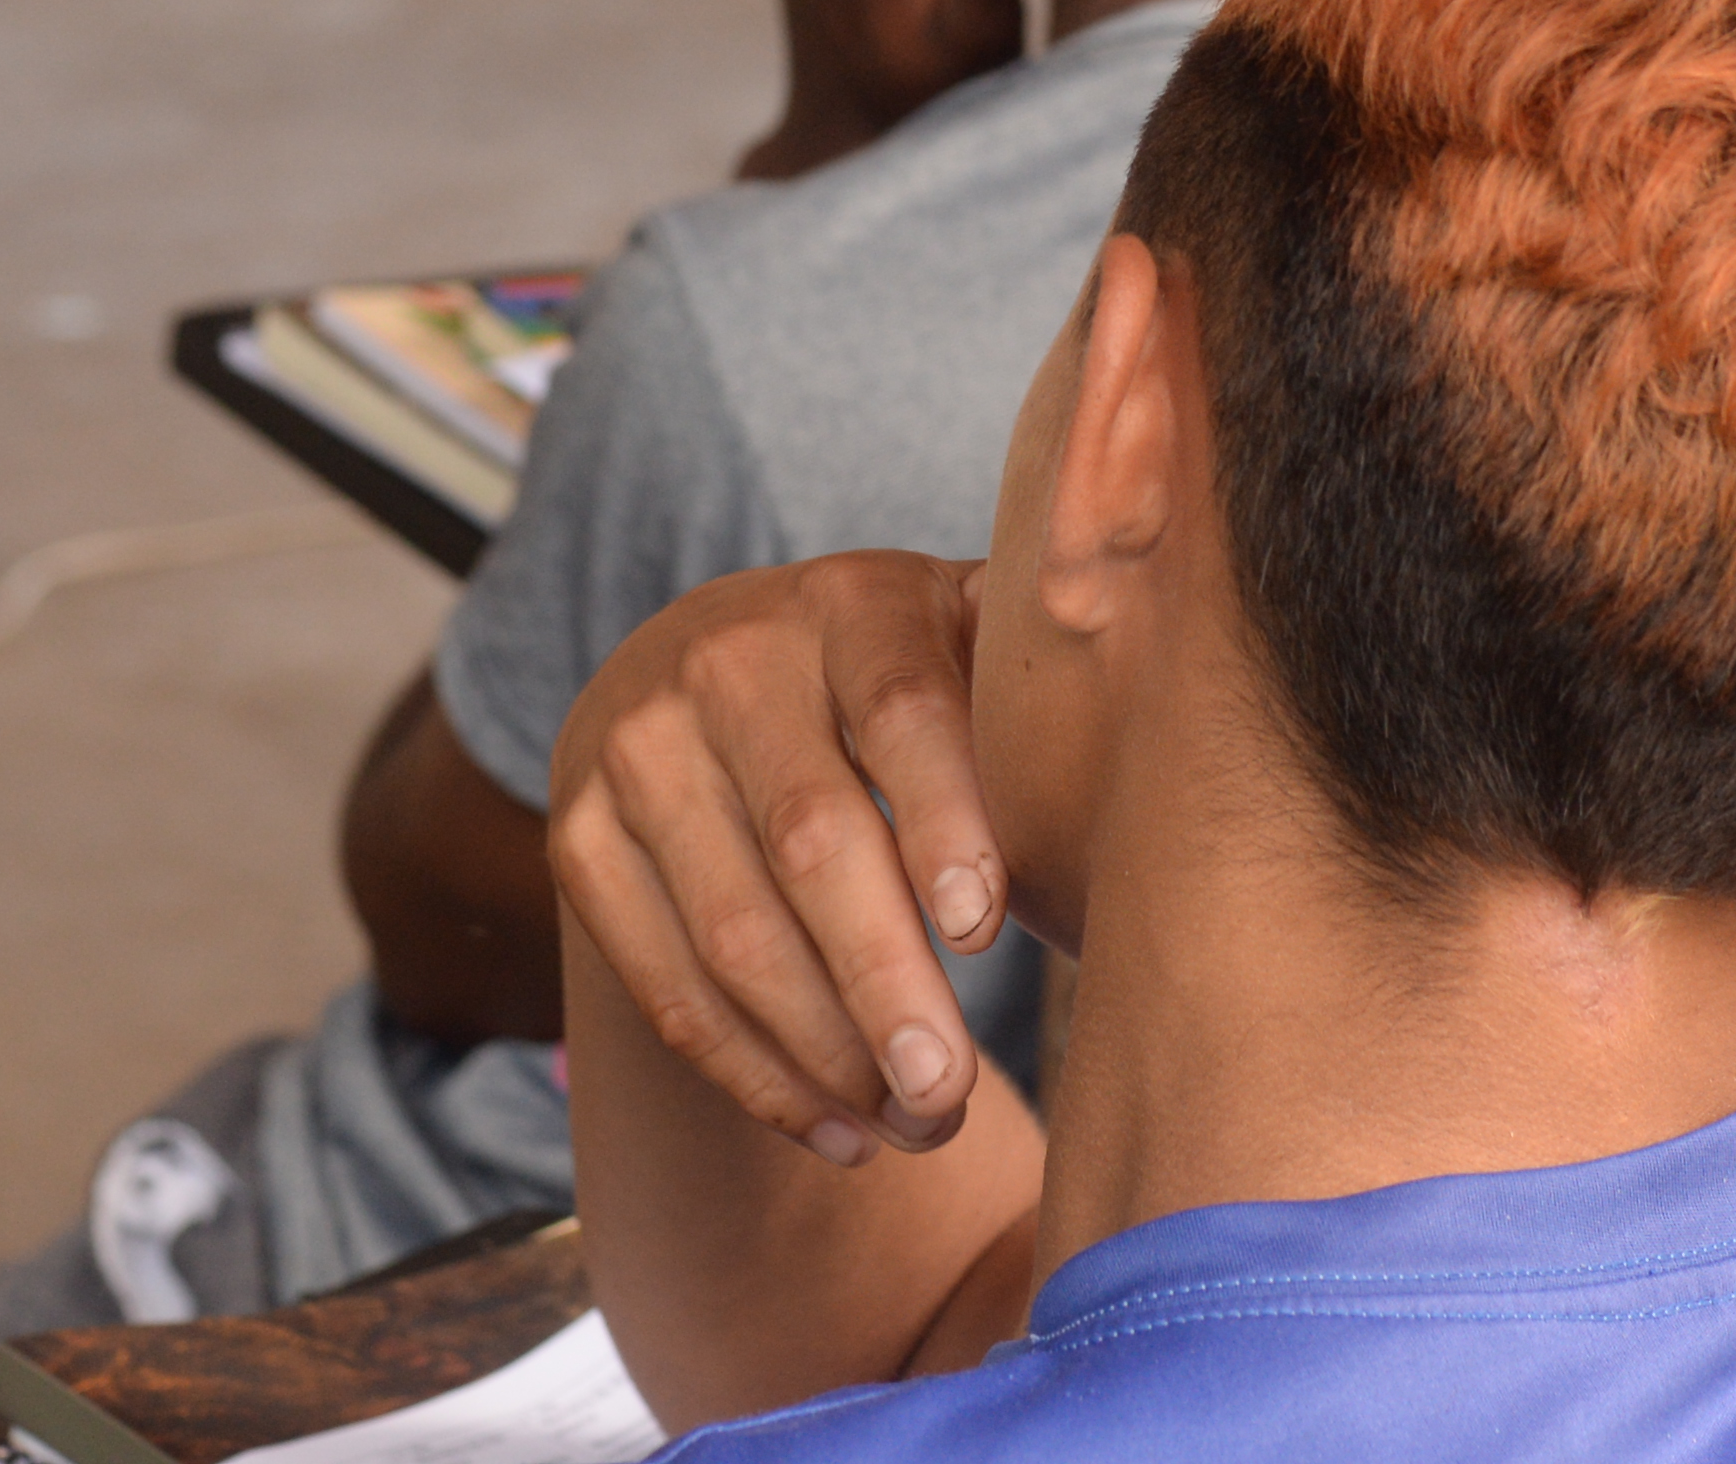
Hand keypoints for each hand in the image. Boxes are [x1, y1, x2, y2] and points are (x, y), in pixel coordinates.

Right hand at [552, 552, 1005, 1162]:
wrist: (699, 663)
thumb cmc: (890, 678)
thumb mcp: (962, 639)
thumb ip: (1040, 686)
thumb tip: (1157, 764)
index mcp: (850, 604)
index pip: (901, 712)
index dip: (944, 822)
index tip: (988, 932)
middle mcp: (727, 664)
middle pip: (811, 841)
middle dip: (884, 984)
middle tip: (949, 1095)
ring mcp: (637, 752)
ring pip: (732, 934)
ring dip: (827, 1055)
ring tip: (915, 1129)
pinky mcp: (578, 838)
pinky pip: (666, 986)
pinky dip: (756, 1077)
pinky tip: (838, 1131)